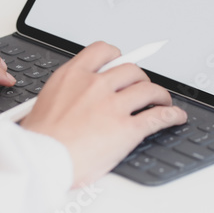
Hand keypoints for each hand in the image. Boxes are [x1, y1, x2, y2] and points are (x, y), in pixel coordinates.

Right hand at [20, 41, 187, 187]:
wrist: (39, 161)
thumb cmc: (39, 140)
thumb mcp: (44, 102)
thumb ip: (66, 92)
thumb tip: (74, 96)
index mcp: (73, 76)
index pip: (102, 51)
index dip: (117, 55)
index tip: (122, 60)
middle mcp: (95, 85)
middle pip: (131, 70)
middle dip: (140, 78)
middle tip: (142, 86)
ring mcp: (113, 106)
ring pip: (148, 89)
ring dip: (159, 95)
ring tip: (162, 101)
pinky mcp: (127, 128)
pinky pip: (158, 116)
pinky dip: (171, 115)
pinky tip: (175, 116)